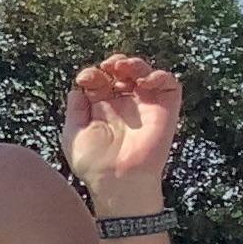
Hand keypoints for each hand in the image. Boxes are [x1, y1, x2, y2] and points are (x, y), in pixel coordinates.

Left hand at [64, 54, 179, 204]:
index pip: (99, 81)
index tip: (85, 79)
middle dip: (114, 64)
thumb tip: (76, 89)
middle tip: (108, 67)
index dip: (92, 74)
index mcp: (100, 108)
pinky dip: (160, 75)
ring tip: (123, 67)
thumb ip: (74, 109)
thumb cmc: (93, 163)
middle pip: (122, 73)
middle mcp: (123, 104)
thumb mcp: (72, 133)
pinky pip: (169, 85)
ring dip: (135, 64)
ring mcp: (144, 105)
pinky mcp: (165, 109)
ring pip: (145, 73)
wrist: (117, 180)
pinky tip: (144, 81)